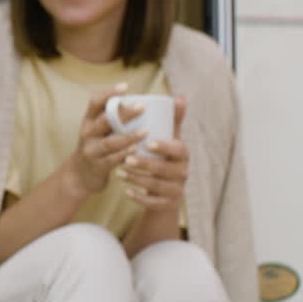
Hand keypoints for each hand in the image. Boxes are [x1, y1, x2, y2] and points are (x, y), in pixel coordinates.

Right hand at [65, 83, 146, 197]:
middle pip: (104, 120)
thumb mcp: (98, 131)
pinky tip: (137, 150)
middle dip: (123, 113)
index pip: (94, 102)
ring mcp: (91, 150)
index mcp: (88, 121)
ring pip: (110, 142)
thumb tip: (142, 104)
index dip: (108, 93)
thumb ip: (113, 119)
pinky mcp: (97, 166)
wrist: (80, 175)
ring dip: (128, 136)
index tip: (125, 86)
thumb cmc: (97, 147)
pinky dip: (125, 154)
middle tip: (142, 106)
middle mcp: (87, 133)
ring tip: (146, 131)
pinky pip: (112, 160)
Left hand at [116, 95, 188, 212]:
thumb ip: (172, 119)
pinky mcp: (166, 205)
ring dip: (137, 179)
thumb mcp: (170, 139)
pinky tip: (126, 192)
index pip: (178, 150)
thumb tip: (181, 96)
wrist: (166, 190)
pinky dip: (139, 198)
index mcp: (183, 155)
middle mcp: (183, 173)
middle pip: (165, 169)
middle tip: (126, 159)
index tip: (147, 143)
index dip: (164, 146)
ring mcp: (175, 190)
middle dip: (145, 164)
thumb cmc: (165, 157)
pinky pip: (153, 203)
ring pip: (156, 186)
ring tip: (119, 172)